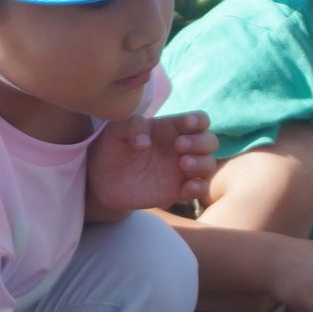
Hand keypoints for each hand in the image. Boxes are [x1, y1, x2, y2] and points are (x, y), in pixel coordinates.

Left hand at [86, 109, 217, 215]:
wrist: (102, 179)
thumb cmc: (112, 148)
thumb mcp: (115, 130)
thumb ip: (131, 125)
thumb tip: (144, 141)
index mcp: (172, 128)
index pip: (199, 120)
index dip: (198, 120)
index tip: (186, 123)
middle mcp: (182, 148)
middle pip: (210, 141)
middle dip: (200, 142)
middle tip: (179, 145)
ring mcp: (182, 170)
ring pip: (209, 164)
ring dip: (202, 162)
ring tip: (183, 163)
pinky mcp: (178, 190)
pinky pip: (200, 188)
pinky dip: (200, 187)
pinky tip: (188, 186)